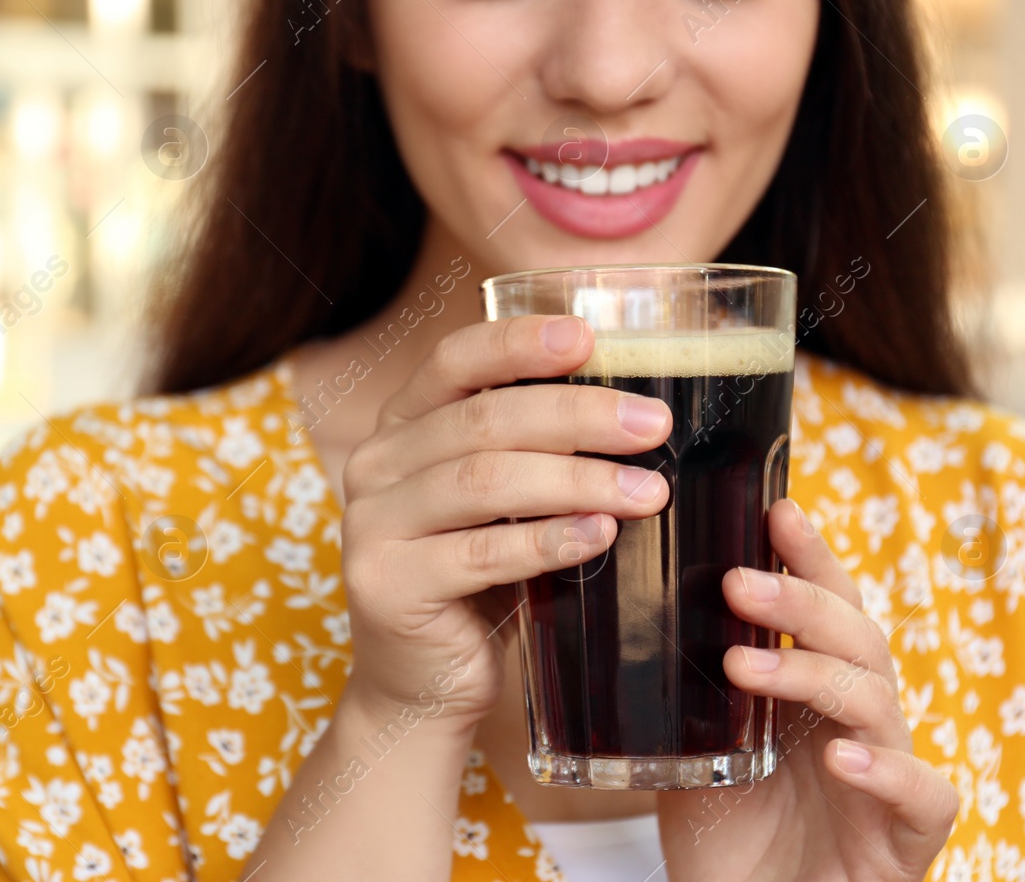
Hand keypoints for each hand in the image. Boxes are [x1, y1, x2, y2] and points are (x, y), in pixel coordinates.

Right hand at [338, 314, 672, 727]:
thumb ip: (533, 454)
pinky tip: (600, 535)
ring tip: (648, 492)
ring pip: (485, 481)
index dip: (518, 344)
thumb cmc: (478, 584)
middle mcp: (375, 466)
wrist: (423, 687)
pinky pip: (479, 553)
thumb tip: (636, 410)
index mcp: (400, 427)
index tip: (589, 337)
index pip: (454, 362)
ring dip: (577, 481)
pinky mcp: (387, 585)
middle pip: (482, 421)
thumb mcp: (499, 506)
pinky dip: (547, 540)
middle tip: (652, 426)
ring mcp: (371, 526)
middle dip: (577, 416)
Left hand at [658, 499, 957, 881]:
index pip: (825, 606)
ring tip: (744, 666)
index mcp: (814, 692)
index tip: (777, 508)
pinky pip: (924, 793)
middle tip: (737, 582)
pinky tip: (838, 757)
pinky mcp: (905, 841)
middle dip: (801, 601)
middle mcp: (858, 723)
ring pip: (878, 700)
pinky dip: (887, 769)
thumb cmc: (723, 836)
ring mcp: (887, 777)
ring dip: (812, 673)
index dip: (810, 556)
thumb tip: (612, 613)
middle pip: (856, 637)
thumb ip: (676, 690)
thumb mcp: (689, 748)